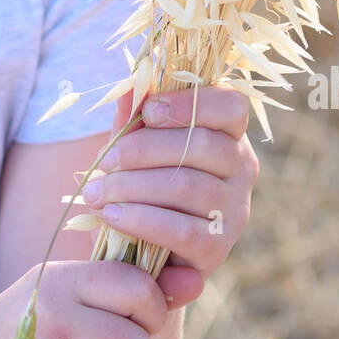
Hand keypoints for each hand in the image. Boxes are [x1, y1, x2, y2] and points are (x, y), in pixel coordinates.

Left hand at [81, 85, 259, 307]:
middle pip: (201, 145)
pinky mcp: (218, 248)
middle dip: (143, 150)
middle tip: (103, 161)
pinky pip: (181, 230)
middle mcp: (242, 169)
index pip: (230, 106)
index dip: (191, 104)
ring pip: (187, 186)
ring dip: (132, 187)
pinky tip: (111, 215)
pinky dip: (141, 220)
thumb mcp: (135, 147)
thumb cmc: (141, 184)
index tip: (147, 111)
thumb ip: (135, 118)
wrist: (139, 251)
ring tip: (96, 192)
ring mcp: (235, 210)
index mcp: (229, 134)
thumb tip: (131, 86)